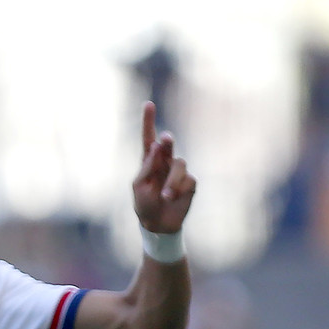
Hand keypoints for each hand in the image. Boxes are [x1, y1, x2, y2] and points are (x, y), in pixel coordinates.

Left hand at [132, 102, 195, 234]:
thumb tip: (156, 146)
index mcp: (149, 162)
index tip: (148, 104)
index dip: (149, 121)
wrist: (158, 224)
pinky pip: (187, 179)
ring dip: (171, 180)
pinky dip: (178, 188)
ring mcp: (178, 172)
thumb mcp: (139, 185)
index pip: (148, 139)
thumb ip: (147, 166)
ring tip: (165, 195)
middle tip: (165, 139)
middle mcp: (164, 163)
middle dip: (167, 142)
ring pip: (179, 165)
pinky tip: (171, 198)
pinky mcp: (189, 182)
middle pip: (168, 145)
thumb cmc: (144, 204)